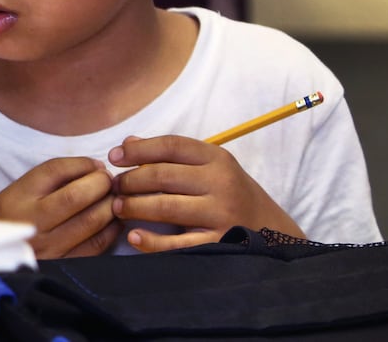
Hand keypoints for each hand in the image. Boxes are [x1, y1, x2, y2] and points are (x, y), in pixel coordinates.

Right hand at [0, 157, 117, 258]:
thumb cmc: (11, 218)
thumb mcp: (18, 191)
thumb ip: (51, 178)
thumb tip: (95, 169)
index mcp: (19, 197)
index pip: (55, 171)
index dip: (82, 164)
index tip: (96, 165)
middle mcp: (33, 222)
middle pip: (76, 196)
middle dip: (101, 183)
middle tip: (109, 180)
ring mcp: (49, 247)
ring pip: (91, 221)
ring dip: (110, 205)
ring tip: (113, 198)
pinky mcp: (64, 265)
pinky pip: (97, 245)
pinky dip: (111, 229)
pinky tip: (113, 220)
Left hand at [110, 134, 302, 252]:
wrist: (274, 232)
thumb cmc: (232, 194)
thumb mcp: (211, 167)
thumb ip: (172, 155)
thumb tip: (128, 143)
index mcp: (217, 159)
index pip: (171, 146)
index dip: (137, 150)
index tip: (113, 157)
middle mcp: (221, 183)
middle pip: (162, 176)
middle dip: (129, 181)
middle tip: (113, 187)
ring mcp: (221, 214)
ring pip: (165, 207)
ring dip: (134, 206)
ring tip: (117, 207)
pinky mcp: (219, 244)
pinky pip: (177, 244)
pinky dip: (151, 241)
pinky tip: (133, 236)